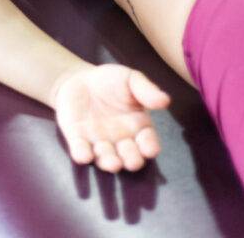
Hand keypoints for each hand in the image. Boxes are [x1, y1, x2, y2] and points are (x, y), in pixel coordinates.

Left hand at [53, 64, 169, 171]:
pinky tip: (85, 155)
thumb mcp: (131, 80)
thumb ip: (146, 90)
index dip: (150, 147)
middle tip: (132, 161)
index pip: (148, 141)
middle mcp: (120, 140)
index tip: (151, 149)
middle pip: (129, 156)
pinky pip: (81, 151)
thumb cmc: (111, 81)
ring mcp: (98, 143)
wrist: (80, 79)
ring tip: (113, 163)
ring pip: (106, 158)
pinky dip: (82, 155)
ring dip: (109, 162)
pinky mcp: (78, 141)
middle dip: (131, 160)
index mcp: (137, 127)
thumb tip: (166, 100)